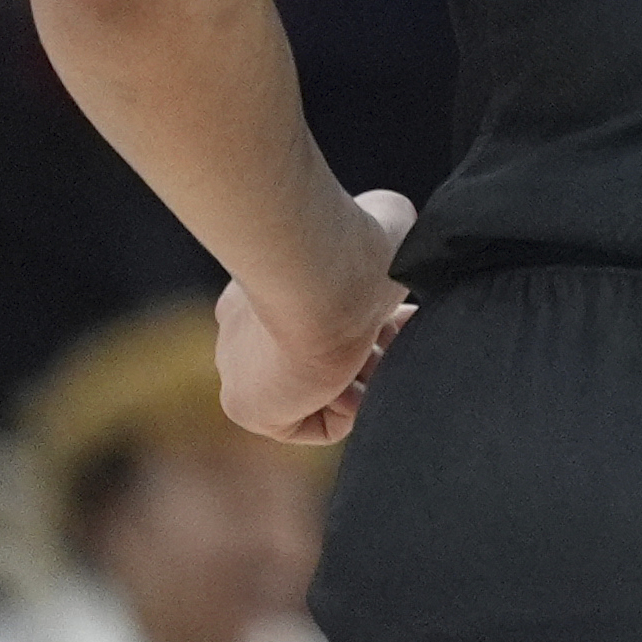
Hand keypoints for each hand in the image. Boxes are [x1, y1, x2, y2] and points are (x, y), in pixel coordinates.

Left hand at [216, 189, 413, 442]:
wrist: (322, 277)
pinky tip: (356, 384)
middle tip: (401, 343)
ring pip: (318, 388)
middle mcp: (245, 327)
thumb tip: (393, 229)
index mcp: (267, 285)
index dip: (368, 323)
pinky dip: (345, 411)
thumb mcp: (385, 217)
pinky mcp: (245, 406)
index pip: (314, 317)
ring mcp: (241, 367)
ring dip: (362, 383)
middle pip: (318, 355)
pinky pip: (309, 424)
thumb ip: (387, 225)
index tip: (399, 316)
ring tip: (385, 363)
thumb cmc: (357, 245)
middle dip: (368, 354)